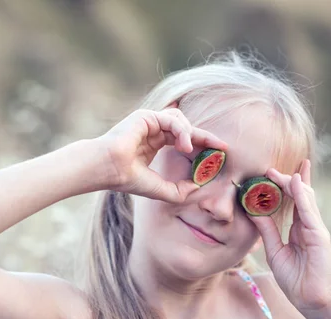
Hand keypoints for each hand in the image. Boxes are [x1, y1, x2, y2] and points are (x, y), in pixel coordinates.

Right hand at [95, 106, 227, 202]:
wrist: (108, 170)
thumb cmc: (127, 179)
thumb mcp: (159, 189)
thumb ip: (178, 190)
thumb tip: (197, 188)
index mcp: (153, 144)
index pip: (182, 139)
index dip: (202, 144)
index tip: (220, 152)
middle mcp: (152, 131)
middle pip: (186, 128)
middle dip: (205, 136)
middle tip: (222, 146)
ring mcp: (149, 122)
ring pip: (180, 119)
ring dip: (190, 134)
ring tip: (190, 151)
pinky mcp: (146, 116)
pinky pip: (172, 118)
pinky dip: (182, 131)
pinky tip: (185, 146)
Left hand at [249, 160, 330, 314]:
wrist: (311, 301)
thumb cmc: (295, 280)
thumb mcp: (275, 251)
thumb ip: (267, 231)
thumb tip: (254, 212)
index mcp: (299, 229)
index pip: (293, 201)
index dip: (285, 185)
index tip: (270, 173)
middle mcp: (309, 225)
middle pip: (299, 195)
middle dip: (287, 180)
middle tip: (269, 168)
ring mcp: (316, 229)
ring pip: (305, 199)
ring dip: (292, 183)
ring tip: (277, 172)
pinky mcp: (320, 236)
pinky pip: (309, 212)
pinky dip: (303, 197)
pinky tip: (296, 184)